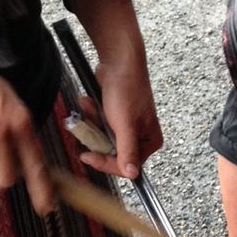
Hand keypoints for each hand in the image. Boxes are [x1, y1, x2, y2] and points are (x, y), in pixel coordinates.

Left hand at [72, 60, 162, 181]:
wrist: (118, 62)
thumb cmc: (127, 90)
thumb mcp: (125, 125)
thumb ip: (128, 151)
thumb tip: (133, 175)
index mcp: (150, 141)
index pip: (126, 165)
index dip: (105, 162)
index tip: (87, 155)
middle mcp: (141, 136)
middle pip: (111, 152)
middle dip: (96, 136)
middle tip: (89, 123)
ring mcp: (127, 126)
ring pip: (102, 138)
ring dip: (92, 123)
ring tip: (90, 107)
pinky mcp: (115, 116)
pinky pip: (98, 125)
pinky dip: (92, 114)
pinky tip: (90, 102)